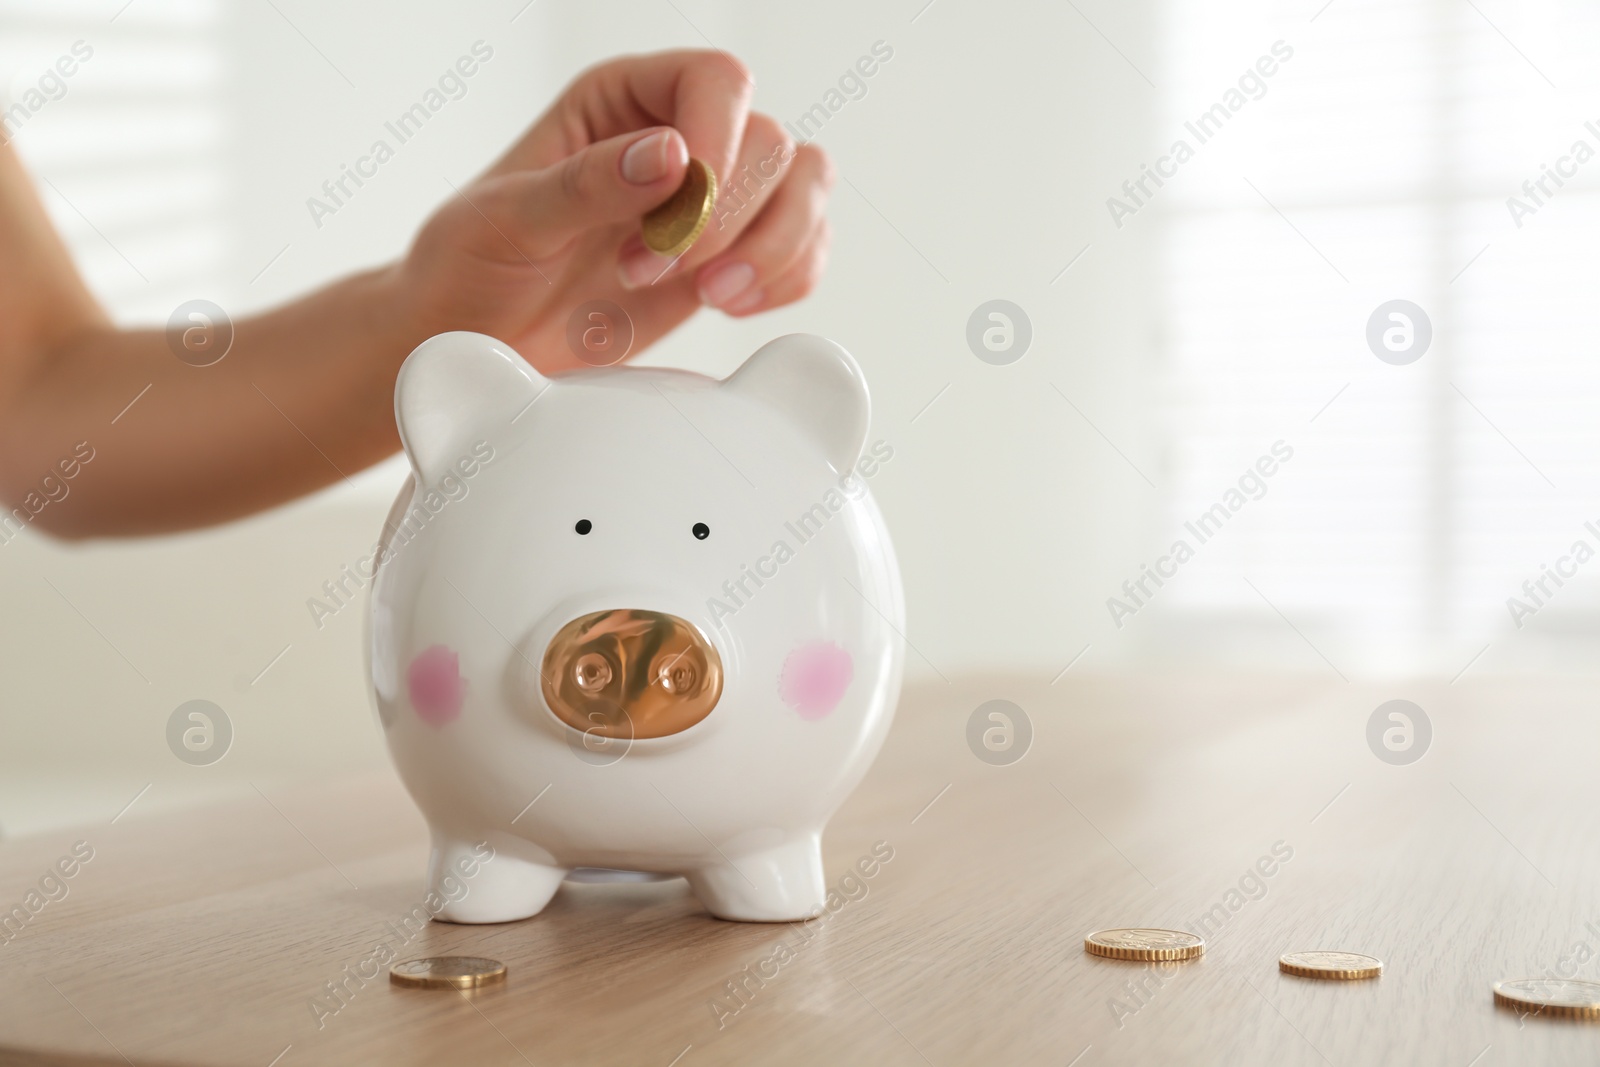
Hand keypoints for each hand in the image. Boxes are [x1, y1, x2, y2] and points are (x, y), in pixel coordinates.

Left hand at [386, 50, 835, 372]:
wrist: (470, 343)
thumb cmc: (468, 268)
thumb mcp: (506, 221)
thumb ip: (586, 184)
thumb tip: (674, 153)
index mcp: (619, 100)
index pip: (717, 81)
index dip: (720, 144)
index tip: (676, 222)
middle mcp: (678, 138)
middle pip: (772, 142)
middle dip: (725, 222)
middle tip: (647, 271)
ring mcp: (713, 203)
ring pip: (806, 189)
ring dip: (772, 250)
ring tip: (707, 296)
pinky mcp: (731, 261)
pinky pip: (805, 252)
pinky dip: (787, 282)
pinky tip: (728, 306)